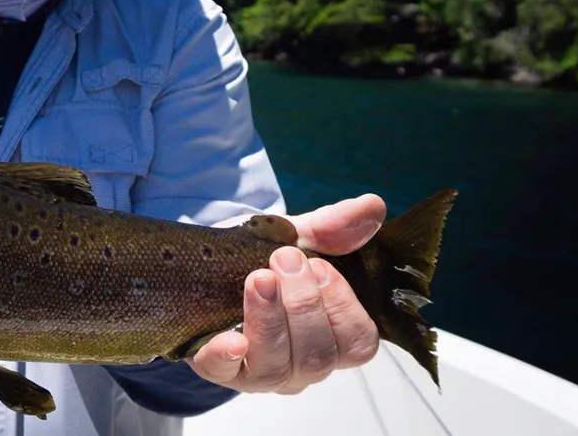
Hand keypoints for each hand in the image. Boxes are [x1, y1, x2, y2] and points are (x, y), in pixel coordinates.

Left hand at [187, 193, 386, 393]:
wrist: (204, 265)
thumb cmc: (260, 259)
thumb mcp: (294, 238)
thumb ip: (331, 228)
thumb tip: (373, 204)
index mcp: (329, 338)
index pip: (358, 343)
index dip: (343, 307)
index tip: (320, 265)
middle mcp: (299, 365)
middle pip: (318, 356)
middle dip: (303, 305)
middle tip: (283, 259)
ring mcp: (258, 372)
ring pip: (276, 368)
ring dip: (270, 320)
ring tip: (258, 278)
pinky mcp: (216, 368)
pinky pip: (223, 373)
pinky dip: (226, 357)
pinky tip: (230, 340)